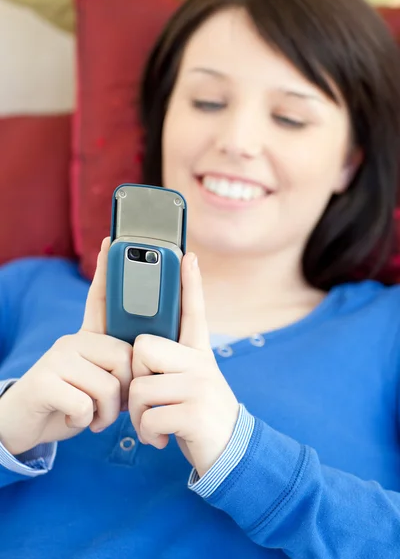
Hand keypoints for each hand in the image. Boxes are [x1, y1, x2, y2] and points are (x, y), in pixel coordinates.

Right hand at [0, 238, 132, 455]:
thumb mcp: (97, 384)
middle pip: (124, 358)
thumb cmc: (69, 404)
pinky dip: (85, 421)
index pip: (100, 300)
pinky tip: (73, 419)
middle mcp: (72, 340)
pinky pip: (86, 404)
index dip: (107, 271)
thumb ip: (116, 371)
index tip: (111, 240)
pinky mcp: (45, 380)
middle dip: (124, 393)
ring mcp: (57, 357)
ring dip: (105, 414)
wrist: (23, 426)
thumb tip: (144, 368)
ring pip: (108, 386)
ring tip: (91, 417)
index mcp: (88, 338)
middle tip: (109, 407)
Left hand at [129, 252, 239, 477]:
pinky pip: (148, 417)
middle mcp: (201, 363)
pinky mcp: (194, 412)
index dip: (190, 283)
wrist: (230, 453)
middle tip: (150, 400)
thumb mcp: (189, 383)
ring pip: (140, 388)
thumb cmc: (196, 414)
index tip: (188, 255)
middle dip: (136, 377)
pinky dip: (148, 434)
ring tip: (155, 423)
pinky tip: (163, 438)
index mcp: (198, 353)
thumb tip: (139, 350)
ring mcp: (200, 386)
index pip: (194, 311)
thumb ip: (170, 364)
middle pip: (143, 349)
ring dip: (138, 415)